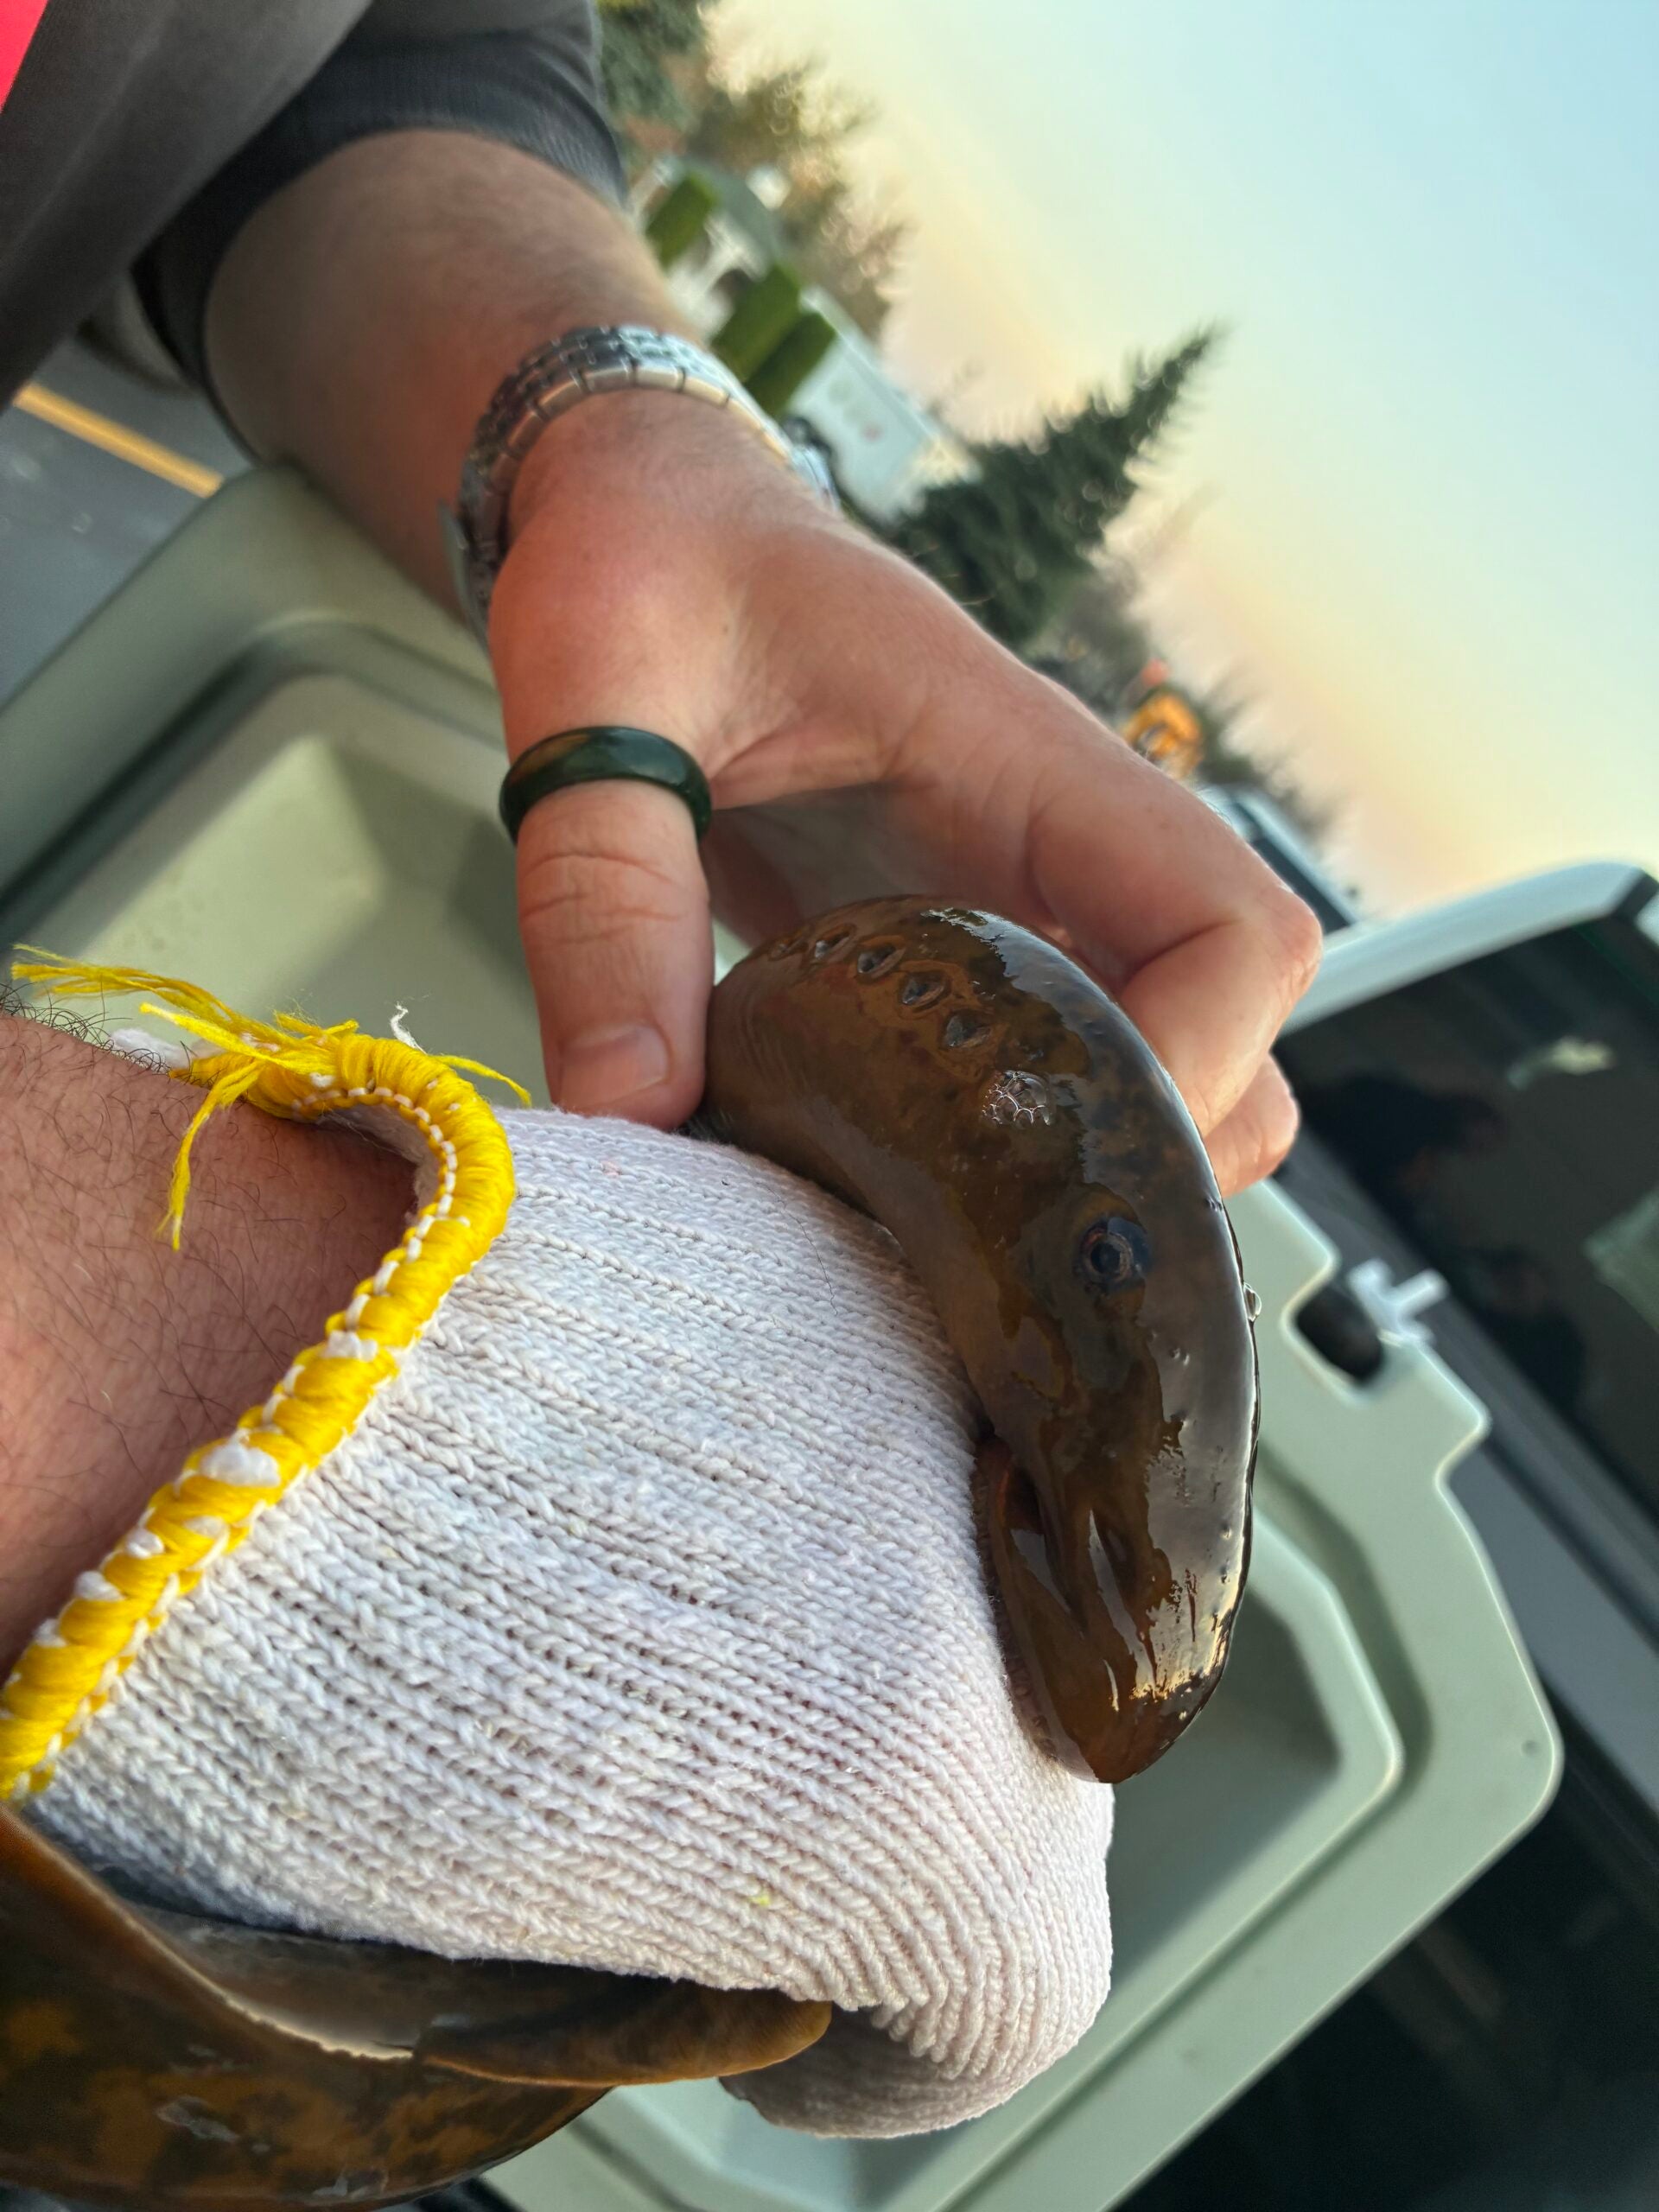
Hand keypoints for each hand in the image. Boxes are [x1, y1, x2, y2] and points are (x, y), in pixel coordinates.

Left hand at [488, 396, 1321, 1195]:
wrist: (651, 522)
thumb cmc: (648, 563)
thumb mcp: (596, 696)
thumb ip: (602, 890)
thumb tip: (629, 1117)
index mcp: (1025, 767)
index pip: (1237, 928)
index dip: (1201, 1063)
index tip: (1064, 1157)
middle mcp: (1058, 854)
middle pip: (1239, 1044)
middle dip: (1146, 1165)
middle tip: (983, 1251)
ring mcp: (1023, 913)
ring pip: (1164, 1082)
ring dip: (1083, 1178)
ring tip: (931, 1245)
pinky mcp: (962, 960)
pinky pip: (1052, 1081)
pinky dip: (1004, 1166)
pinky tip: (876, 1205)